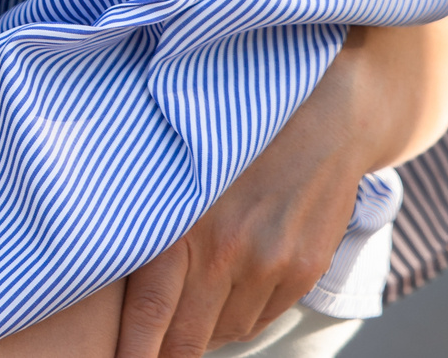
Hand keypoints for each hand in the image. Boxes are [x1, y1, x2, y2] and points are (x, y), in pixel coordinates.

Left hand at [114, 18, 447, 356]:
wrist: (327, 112)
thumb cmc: (237, 135)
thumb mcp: (181, 168)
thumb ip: (154, 223)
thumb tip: (120, 286)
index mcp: (185, 224)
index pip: (148, 316)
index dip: (132, 353)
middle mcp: (227, 251)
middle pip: (185, 340)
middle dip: (165, 352)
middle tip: (148, 350)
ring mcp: (270, 266)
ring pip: (223, 332)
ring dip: (204, 328)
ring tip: (193, 298)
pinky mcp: (302, 272)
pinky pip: (259, 319)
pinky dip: (239, 314)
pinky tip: (231, 285)